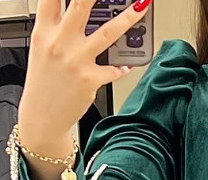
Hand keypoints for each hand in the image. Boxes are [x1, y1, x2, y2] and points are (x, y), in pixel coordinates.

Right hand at [18, 0, 152, 147]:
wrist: (42, 116)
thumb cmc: (44, 82)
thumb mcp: (41, 48)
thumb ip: (56, 27)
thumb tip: (78, 13)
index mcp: (43, 31)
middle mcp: (59, 42)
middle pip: (81, 4)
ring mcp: (76, 60)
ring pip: (108, 33)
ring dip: (128, 18)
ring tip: (141, 7)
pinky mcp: (90, 79)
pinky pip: (114, 69)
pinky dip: (123, 67)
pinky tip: (128, 65)